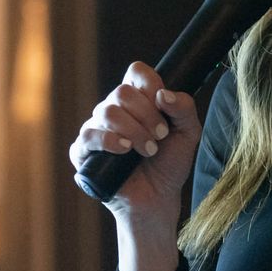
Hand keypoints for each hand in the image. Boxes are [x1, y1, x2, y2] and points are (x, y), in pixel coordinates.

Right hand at [68, 61, 200, 221]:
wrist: (158, 198)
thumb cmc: (170, 163)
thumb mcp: (188, 134)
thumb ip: (184, 109)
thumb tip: (164, 94)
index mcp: (137, 99)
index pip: (136, 72)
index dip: (150, 84)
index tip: (164, 107)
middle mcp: (114, 109)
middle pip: (122, 92)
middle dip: (146, 114)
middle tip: (161, 136)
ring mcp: (96, 128)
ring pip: (107, 112)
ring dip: (133, 130)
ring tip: (149, 150)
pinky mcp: (83, 151)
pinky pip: (88, 135)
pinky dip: (109, 140)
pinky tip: (124, 150)